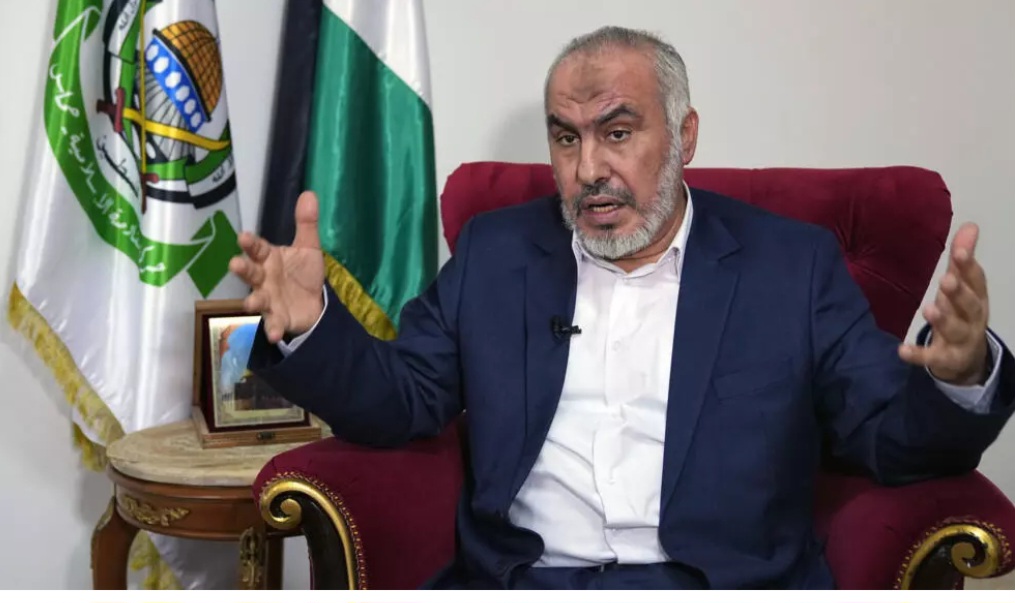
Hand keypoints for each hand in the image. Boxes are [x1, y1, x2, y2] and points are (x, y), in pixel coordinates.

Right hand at [229, 191, 325, 343]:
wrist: (313, 303)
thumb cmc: (302, 272)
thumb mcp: (308, 247)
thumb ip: (306, 223)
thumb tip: (309, 193)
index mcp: (269, 258)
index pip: (258, 248)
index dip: (251, 244)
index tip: (243, 237)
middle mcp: (263, 279)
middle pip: (251, 273)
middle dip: (243, 269)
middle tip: (234, 264)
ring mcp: (268, 300)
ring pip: (257, 299)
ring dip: (253, 301)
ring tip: (251, 303)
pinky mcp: (277, 318)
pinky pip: (273, 324)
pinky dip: (273, 329)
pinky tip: (274, 335)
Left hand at [899, 222, 989, 384]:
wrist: (967, 359)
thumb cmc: (961, 312)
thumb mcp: (963, 286)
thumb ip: (962, 258)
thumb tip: (970, 225)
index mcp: (977, 297)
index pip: (976, 280)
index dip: (968, 266)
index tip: (959, 252)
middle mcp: (973, 318)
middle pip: (969, 305)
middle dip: (959, 293)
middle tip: (946, 280)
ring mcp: (960, 340)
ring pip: (955, 330)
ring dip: (942, 320)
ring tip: (928, 309)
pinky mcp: (944, 359)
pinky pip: (932, 358)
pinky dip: (918, 355)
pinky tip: (902, 350)